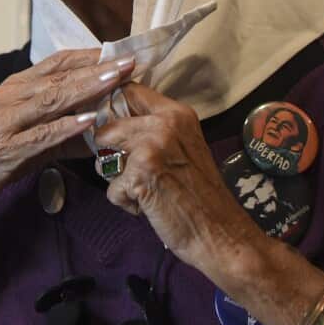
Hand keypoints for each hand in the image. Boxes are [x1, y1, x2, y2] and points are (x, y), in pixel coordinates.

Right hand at [0, 49, 135, 217]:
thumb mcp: (31, 137)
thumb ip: (64, 130)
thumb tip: (102, 126)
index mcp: (14, 87)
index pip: (56, 62)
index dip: (88, 56)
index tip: (118, 51)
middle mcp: (8, 96)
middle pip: (59, 77)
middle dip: (96, 68)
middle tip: (128, 61)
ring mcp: (5, 120)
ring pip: (52, 99)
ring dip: (87, 88)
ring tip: (115, 80)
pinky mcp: (6, 146)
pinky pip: (41, 133)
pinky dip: (66, 126)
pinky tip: (89, 120)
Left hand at [93, 83, 264, 271]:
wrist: (220, 233)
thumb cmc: (200, 195)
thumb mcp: (183, 147)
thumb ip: (155, 130)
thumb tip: (114, 121)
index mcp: (177, 113)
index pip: (129, 91)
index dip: (112, 109)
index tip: (114, 130)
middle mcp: (164, 123)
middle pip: (107, 125)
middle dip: (110, 152)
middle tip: (131, 172)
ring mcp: (151, 146)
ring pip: (103, 156)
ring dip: (116, 178)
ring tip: (144, 190)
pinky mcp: (139, 173)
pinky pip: (111, 187)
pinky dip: (125, 202)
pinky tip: (148, 207)